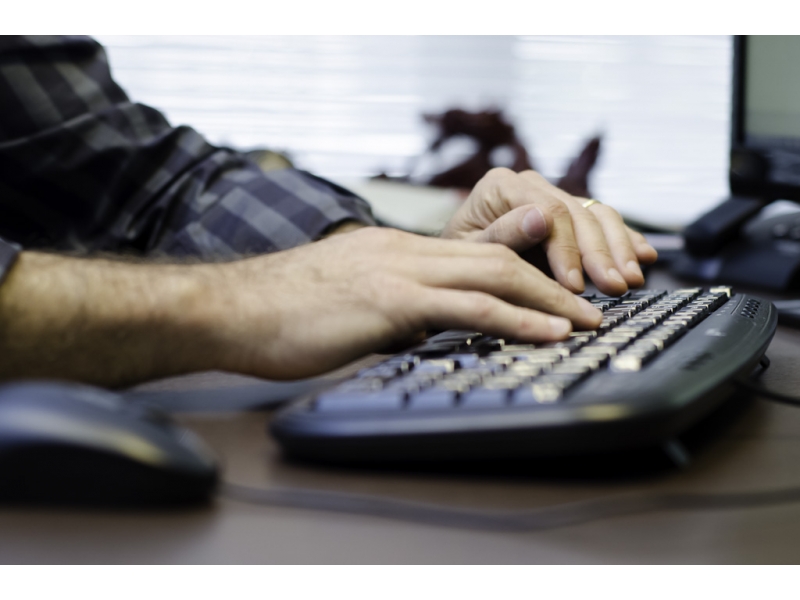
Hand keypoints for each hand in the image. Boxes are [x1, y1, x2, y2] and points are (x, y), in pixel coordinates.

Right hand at [208, 227, 601, 378]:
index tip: (557, 290)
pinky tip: (548, 332)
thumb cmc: (279, 311)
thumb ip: (390, 306)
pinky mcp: (391, 300)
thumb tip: (421, 327)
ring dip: (549, 299)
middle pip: (498, 257)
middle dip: (553, 281)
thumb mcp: (347, 300)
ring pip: (495, 274)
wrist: (230, 310)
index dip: (525, 269)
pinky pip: (469, 306)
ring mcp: (400, 271)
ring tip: (588, 320)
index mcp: (394, 250)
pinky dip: (517, 317)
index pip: (475, 253)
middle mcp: (405, 251)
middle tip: (591, 306)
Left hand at [441, 168, 657, 295]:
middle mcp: (531, 185)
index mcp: (502, 185)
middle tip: (614, 287)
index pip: (549, 212)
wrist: (457, 261)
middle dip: (599, 254)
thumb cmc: (459, 258)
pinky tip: (644, 257)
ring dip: (619, 249)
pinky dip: (626, 240)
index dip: (567, 250)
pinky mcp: (569, 215)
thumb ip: (502, 235)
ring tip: (631, 280)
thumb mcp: (470, 252)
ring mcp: (552, 198)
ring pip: (597, 215)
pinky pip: (604, 221)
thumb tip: (540, 218)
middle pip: (578, 214)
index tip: (573, 285)